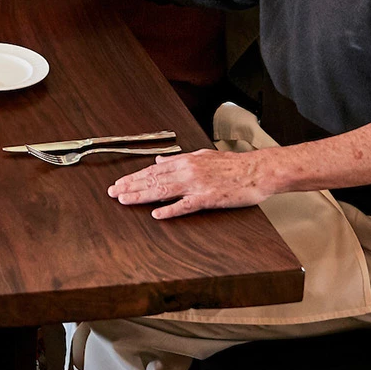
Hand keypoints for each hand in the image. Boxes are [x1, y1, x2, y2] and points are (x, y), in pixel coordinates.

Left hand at [109, 148, 269, 219]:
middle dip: (130, 186)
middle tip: (112, 192)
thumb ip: (179, 159)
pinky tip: (155, 214)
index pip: (153, 170)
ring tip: (124, 199)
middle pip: (153, 180)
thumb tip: (159, 160)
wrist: (257, 171)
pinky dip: (169, 210)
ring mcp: (196, 185)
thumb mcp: (203, 155)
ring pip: (162, 191)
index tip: (119, 182)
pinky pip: (185, 206)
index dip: (134, 177)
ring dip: (141, 195)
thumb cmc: (233, 165)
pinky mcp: (208, 199)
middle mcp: (187, 171)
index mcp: (185, 161)